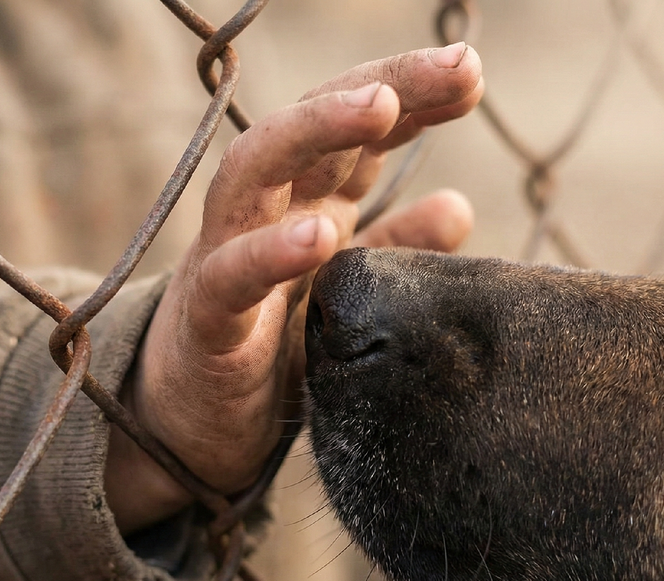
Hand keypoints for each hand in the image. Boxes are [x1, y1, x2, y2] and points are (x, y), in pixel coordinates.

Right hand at [106, 43, 483, 532]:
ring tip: (379, 107)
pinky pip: (230, 278)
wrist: (190, 429)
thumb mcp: (346, 295)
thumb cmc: (270, 351)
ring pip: (255, 169)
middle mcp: (265, 213)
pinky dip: (269, 254)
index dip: (413, 95)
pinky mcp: (207, 320)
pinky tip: (317, 235)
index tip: (472, 77)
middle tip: (456, 68)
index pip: (358, 132)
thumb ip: (393, 249)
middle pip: (312, 124)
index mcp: (307, 203)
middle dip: (383, 84)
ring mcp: (228, 257)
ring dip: (315, 130)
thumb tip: (458, 204)